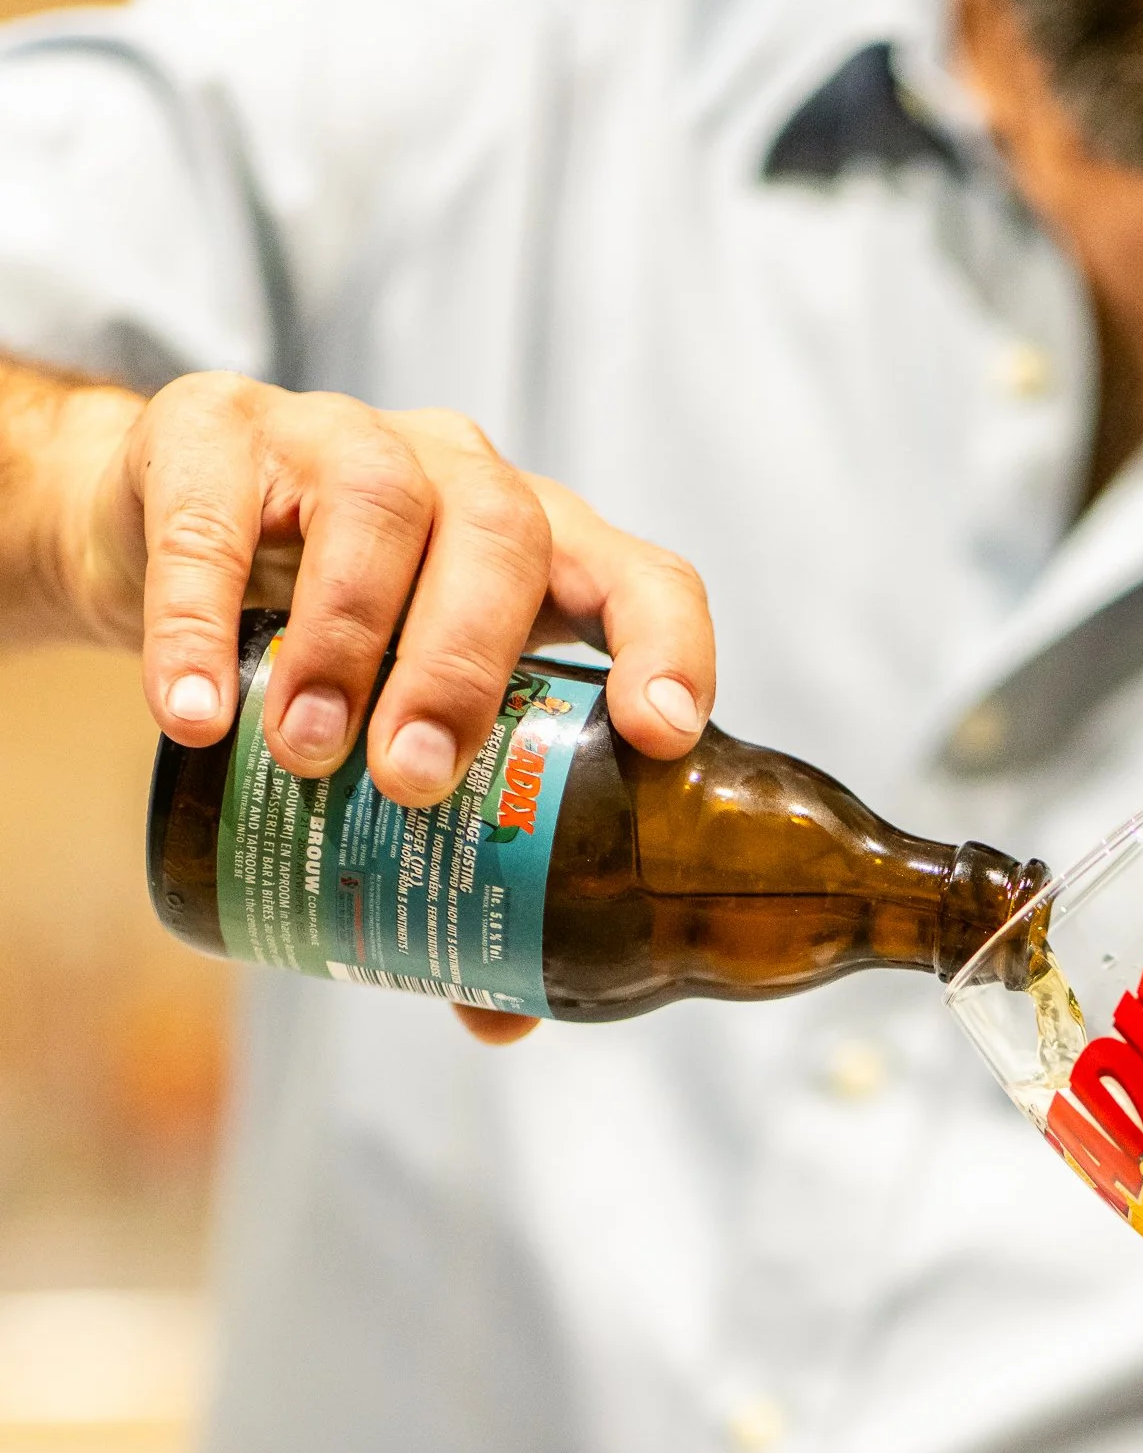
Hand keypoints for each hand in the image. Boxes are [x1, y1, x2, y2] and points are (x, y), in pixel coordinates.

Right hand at [54, 374, 718, 1044]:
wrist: (166, 530)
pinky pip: (212, 519)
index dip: (667, 646)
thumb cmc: (335, 643)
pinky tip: (193, 716)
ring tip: (308, 754)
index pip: (641, 577)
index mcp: (543, 557)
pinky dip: (199, 621)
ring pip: (375, 509)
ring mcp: (341, 439)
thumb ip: (456, 848)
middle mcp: (461, 480)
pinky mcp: (214, 436)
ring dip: (346, 641)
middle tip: (417, 781)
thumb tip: (499, 1016)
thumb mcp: (404, 727)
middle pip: (505, 539)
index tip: (661, 735)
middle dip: (466, 666)